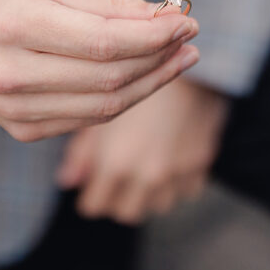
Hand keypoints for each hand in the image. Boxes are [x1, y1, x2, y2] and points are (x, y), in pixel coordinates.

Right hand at [0, 0, 199, 141]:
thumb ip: (108, 2)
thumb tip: (163, 18)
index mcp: (13, 23)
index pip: (104, 41)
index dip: (154, 36)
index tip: (186, 21)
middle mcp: (9, 72)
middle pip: (109, 76)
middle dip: (160, 58)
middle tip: (189, 38)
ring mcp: (14, 109)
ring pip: (105, 105)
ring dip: (152, 83)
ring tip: (181, 58)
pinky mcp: (22, 129)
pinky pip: (89, 118)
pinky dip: (126, 98)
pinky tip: (148, 77)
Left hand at [56, 77, 229, 224]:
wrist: (188, 58)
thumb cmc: (134, 75)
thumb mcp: (102, 108)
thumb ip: (82, 150)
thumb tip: (67, 180)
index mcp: (117, 162)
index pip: (94, 205)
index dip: (91, 193)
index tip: (92, 183)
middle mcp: (148, 173)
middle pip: (126, 212)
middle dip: (119, 198)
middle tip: (117, 177)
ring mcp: (177, 170)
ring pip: (159, 205)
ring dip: (150, 192)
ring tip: (145, 165)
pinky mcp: (202, 161)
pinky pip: (187, 190)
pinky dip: (178, 181)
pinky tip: (171, 156)